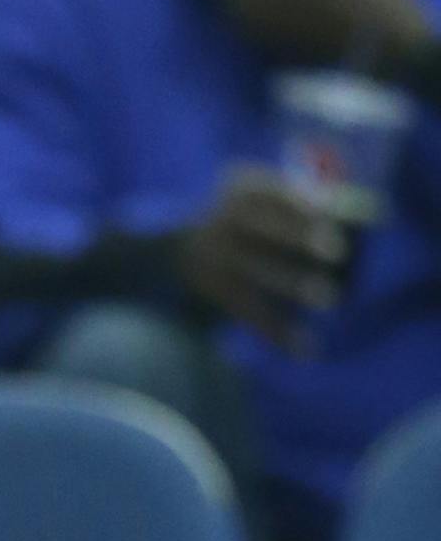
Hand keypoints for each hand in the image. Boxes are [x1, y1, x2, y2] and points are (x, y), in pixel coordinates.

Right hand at [173, 163, 350, 351]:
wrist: (175, 253)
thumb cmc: (245, 223)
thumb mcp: (264, 202)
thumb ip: (308, 205)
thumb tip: (365, 212)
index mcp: (239, 191)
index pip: (267, 191)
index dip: (297, 202)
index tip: (328, 211)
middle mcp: (221, 220)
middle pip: (261, 227)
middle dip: (297, 236)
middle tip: (337, 251)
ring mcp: (214, 258)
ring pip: (255, 271)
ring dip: (292, 284)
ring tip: (329, 298)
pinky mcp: (214, 291)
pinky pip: (248, 310)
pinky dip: (277, 331)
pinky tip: (305, 349)